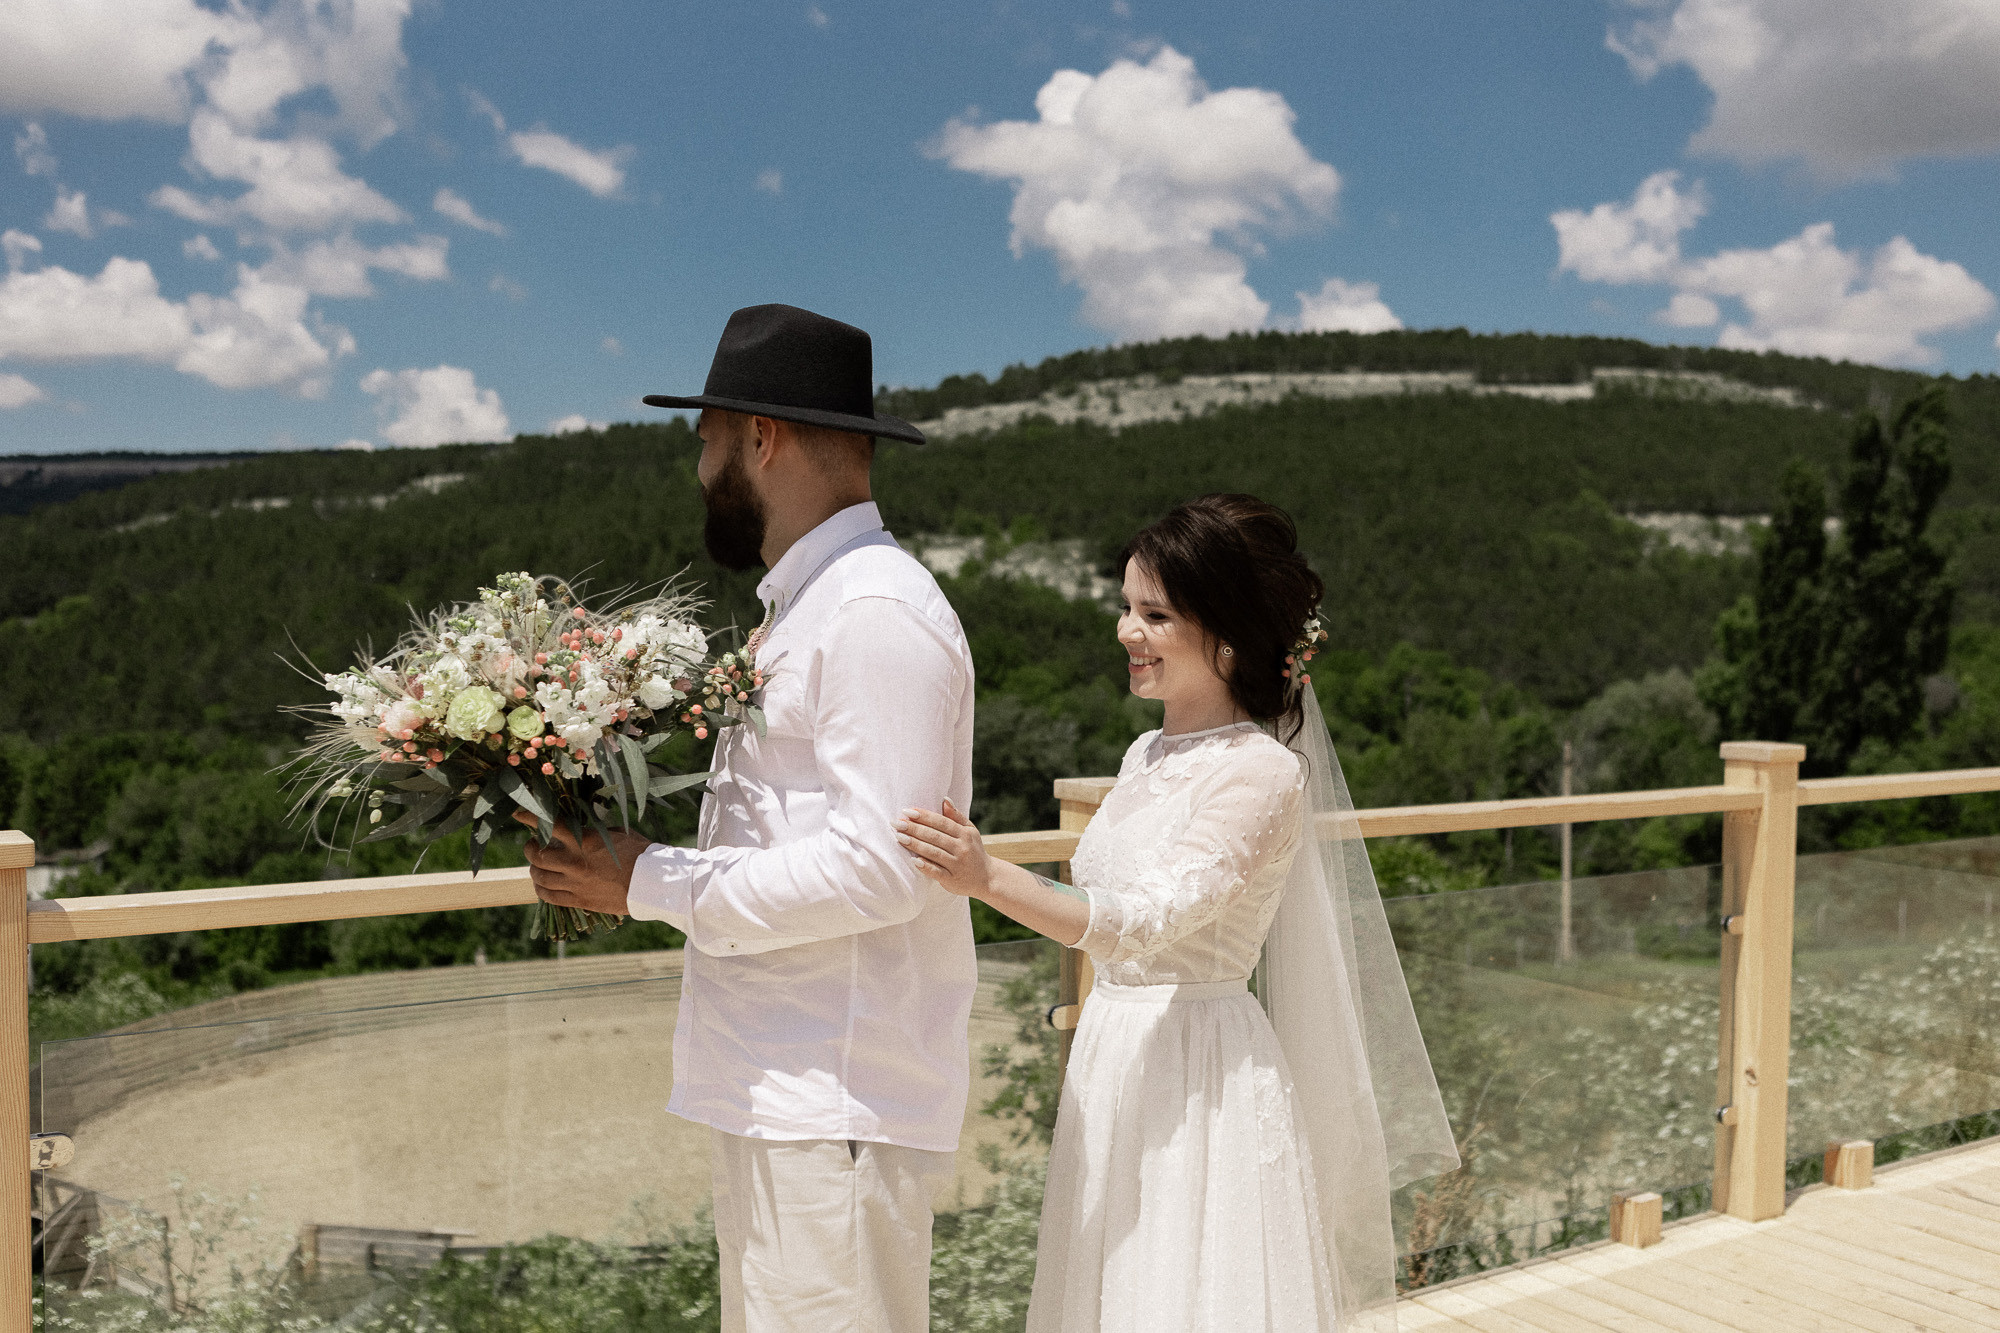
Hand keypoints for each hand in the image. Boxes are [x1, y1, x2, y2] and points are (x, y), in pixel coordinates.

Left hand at [513, 810, 653, 916]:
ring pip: (540, 877)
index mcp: (585, 841)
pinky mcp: (580, 901)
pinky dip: (541, 889)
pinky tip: (542, 885)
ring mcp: (575, 884)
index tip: (519, 813)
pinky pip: (549, 897)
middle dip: (530, 848)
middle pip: (537, 855)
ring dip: (534, 869)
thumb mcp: (616, 833)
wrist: (654, 884)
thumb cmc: (640, 853)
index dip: (530, 817)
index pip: (550, 825)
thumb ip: (593, 831)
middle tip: (532, 844)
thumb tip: (579, 826)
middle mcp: (575, 862)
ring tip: (536, 865)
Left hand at [895, 800, 989, 898]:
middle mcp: (962, 848)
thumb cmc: (974, 850)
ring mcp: (957, 864)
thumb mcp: (970, 831)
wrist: (987, 878)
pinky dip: (925, 866)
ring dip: (915, 844)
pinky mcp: (952, 880)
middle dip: (914, 829)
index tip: (907, 811)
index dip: (924, 816)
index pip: (942, 822)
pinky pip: (936, 872)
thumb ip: (957, 816)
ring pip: (933, 852)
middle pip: (935, 836)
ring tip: (899, 837)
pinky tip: (912, 860)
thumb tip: (944, 799)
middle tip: (896, 823)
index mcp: (965, 834)